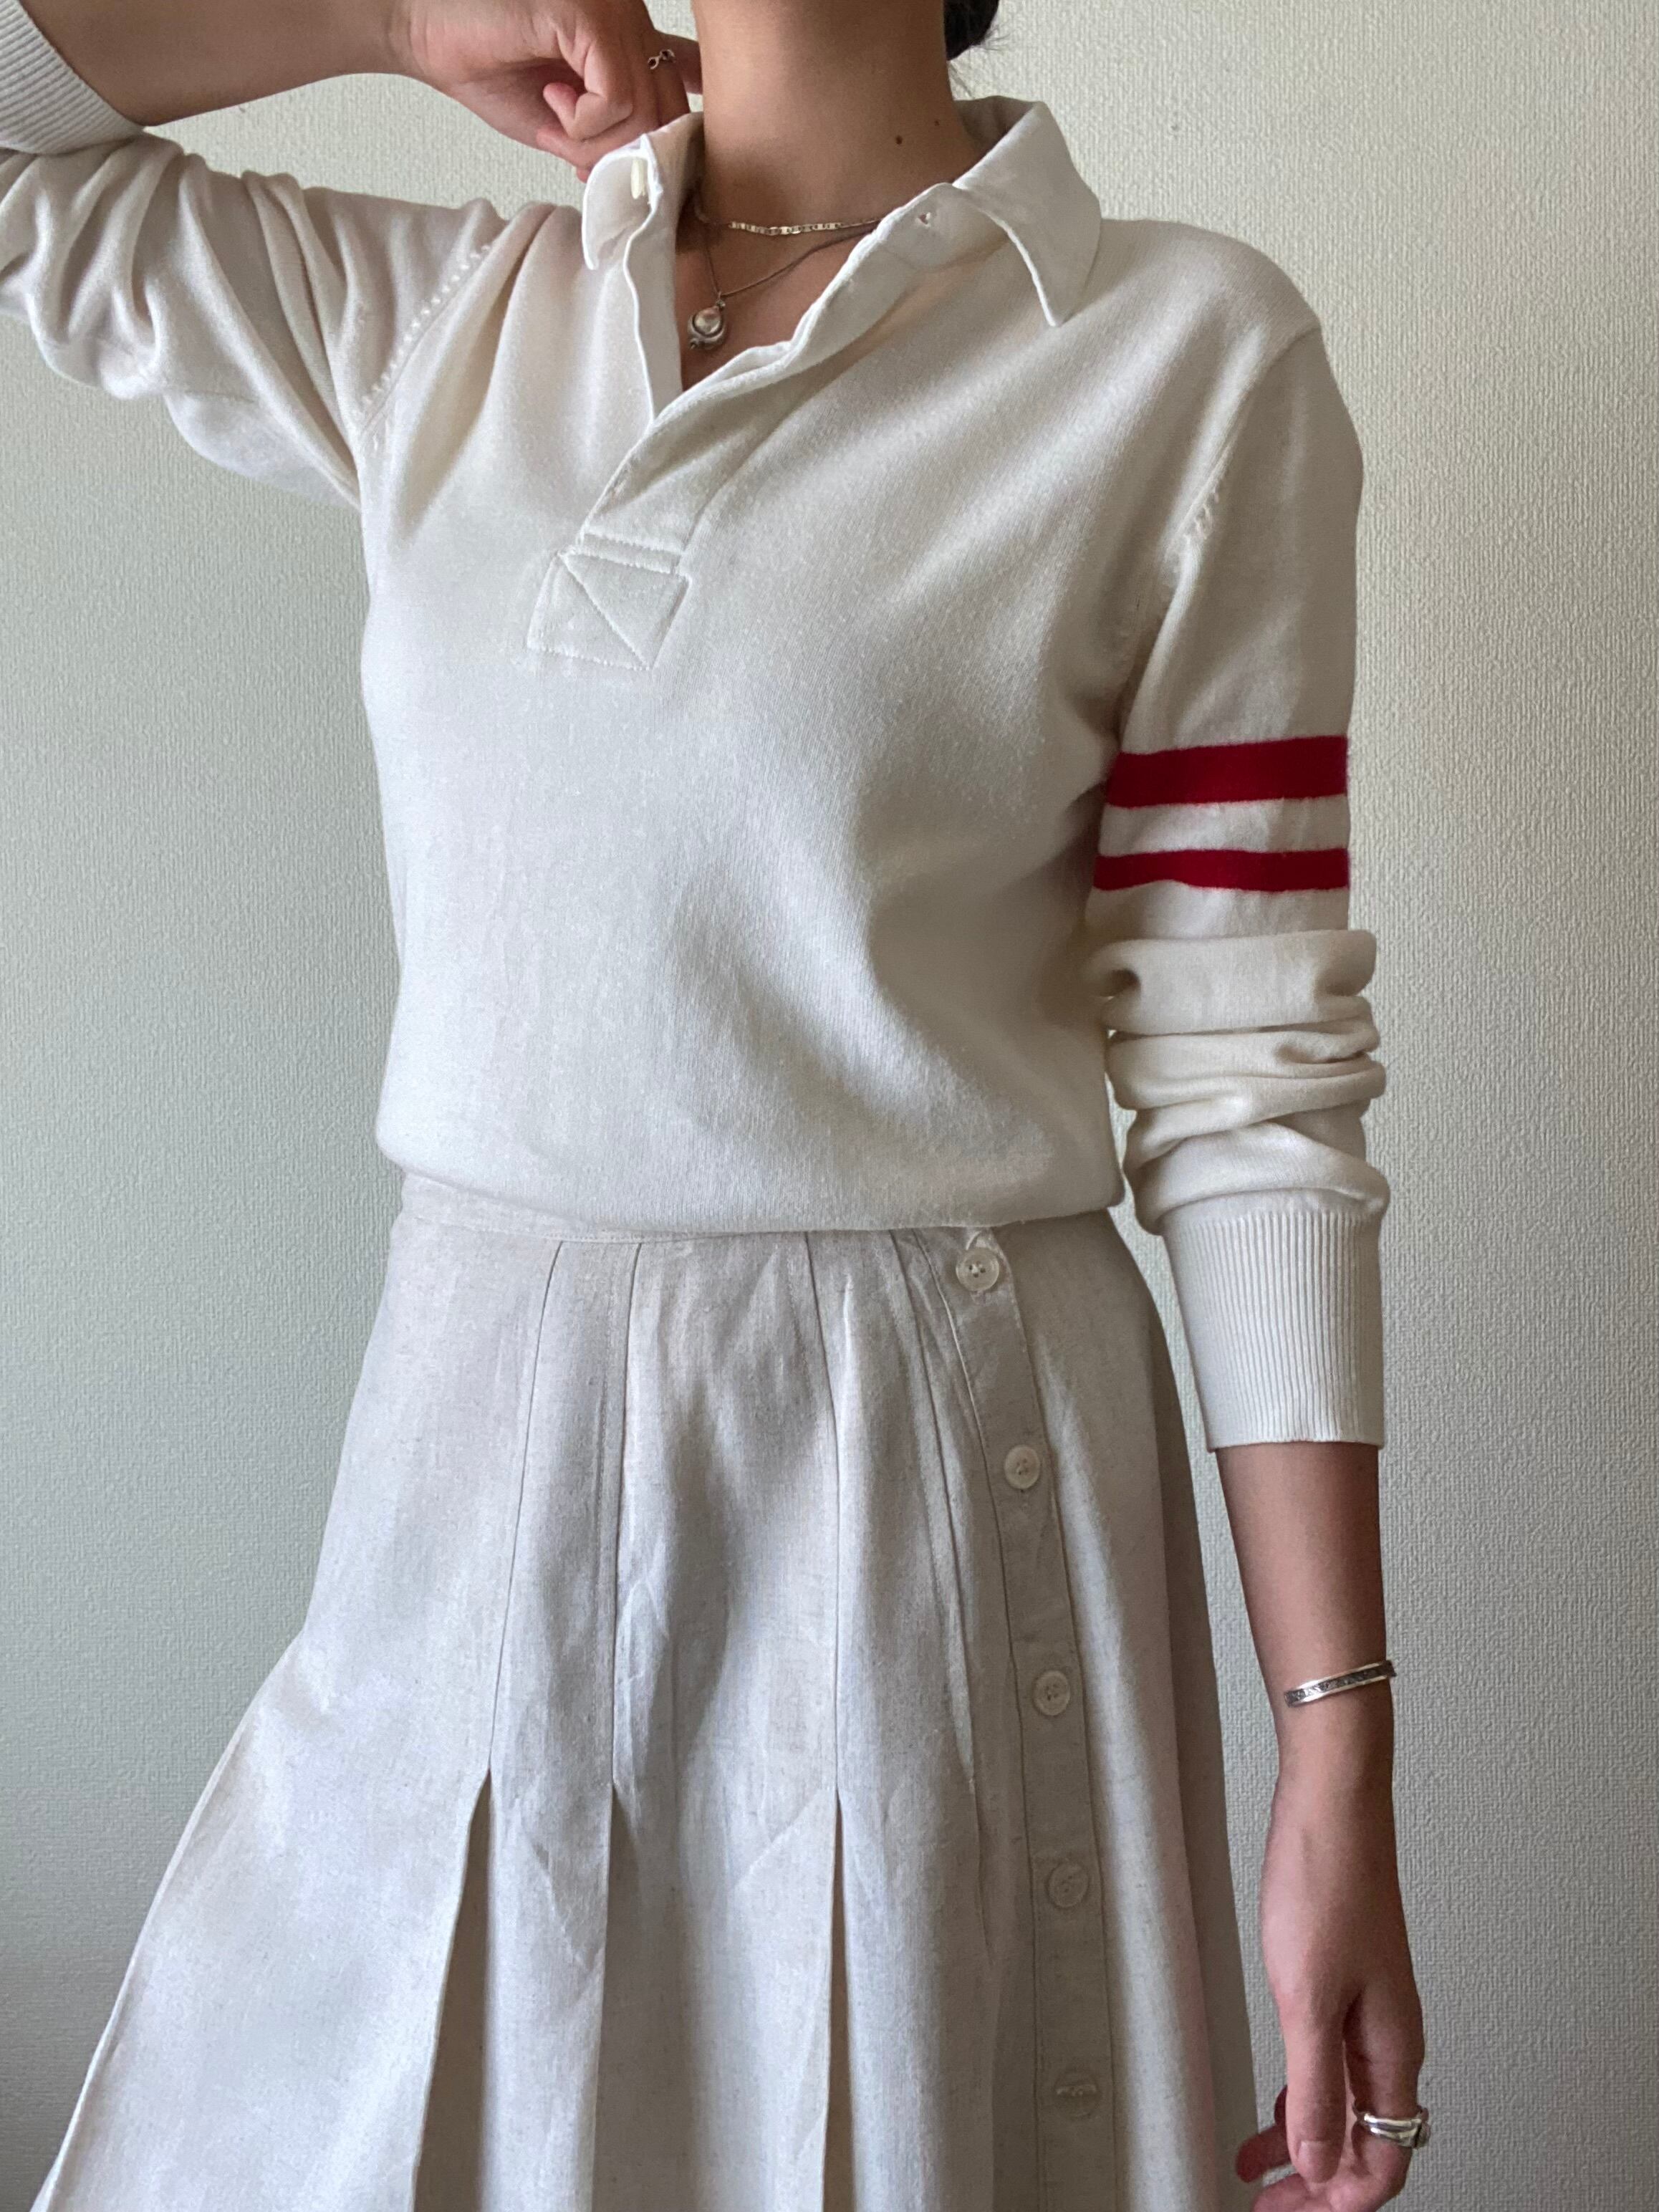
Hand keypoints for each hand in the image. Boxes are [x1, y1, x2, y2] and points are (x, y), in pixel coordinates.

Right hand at [388, 0, 701, 176]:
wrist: (426, 34)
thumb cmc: (490, 70)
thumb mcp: (570, 121)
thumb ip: (616, 136)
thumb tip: (652, 176)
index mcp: (632, 31)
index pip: (685, 96)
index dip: (657, 148)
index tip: (615, 167)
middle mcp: (632, 11)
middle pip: (671, 111)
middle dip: (624, 154)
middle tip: (578, 155)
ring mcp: (614, 7)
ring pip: (647, 110)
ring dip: (598, 141)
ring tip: (558, 118)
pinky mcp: (589, 13)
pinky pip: (615, 96)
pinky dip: (583, 122)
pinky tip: (551, 100)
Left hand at [1236, 1766, 1426, 2206]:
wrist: (1331, 1801)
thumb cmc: (1326, 1880)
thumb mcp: (1307, 1996)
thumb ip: (1314, 2086)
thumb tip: (1320, 2160)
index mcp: (1392, 2047)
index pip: (1383, 2157)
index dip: (1336, 2197)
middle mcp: (1389, 2034)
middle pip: (1366, 2137)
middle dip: (1318, 2179)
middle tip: (1269, 2203)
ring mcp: (1369, 2006)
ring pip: (1346, 2100)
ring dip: (1305, 2138)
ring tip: (1258, 2165)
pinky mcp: (1346, 1978)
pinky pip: (1331, 2060)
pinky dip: (1301, 2091)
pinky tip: (1274, 2097)